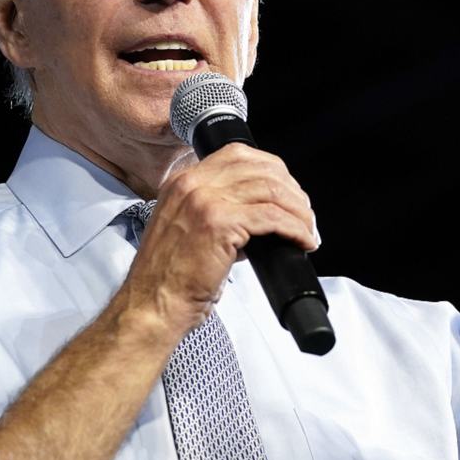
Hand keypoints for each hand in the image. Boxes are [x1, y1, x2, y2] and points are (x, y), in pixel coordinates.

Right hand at [123, 143, 318, 341]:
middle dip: (290, 188)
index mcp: (182, 182)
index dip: (271, 169)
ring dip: (298, 210)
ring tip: (308, 229)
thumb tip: (257, 218)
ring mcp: (204, 201)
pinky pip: (272, 217)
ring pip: (271, 190)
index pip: (237, 154)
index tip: (288, 190)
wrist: (152, 305)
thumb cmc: (169, 280)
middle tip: (304, 212)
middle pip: (259, 167)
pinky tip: (303, 240)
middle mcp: (191, 184)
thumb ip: (218, 214)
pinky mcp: (218, 223)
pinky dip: (295, 228)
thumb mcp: (188, 231)